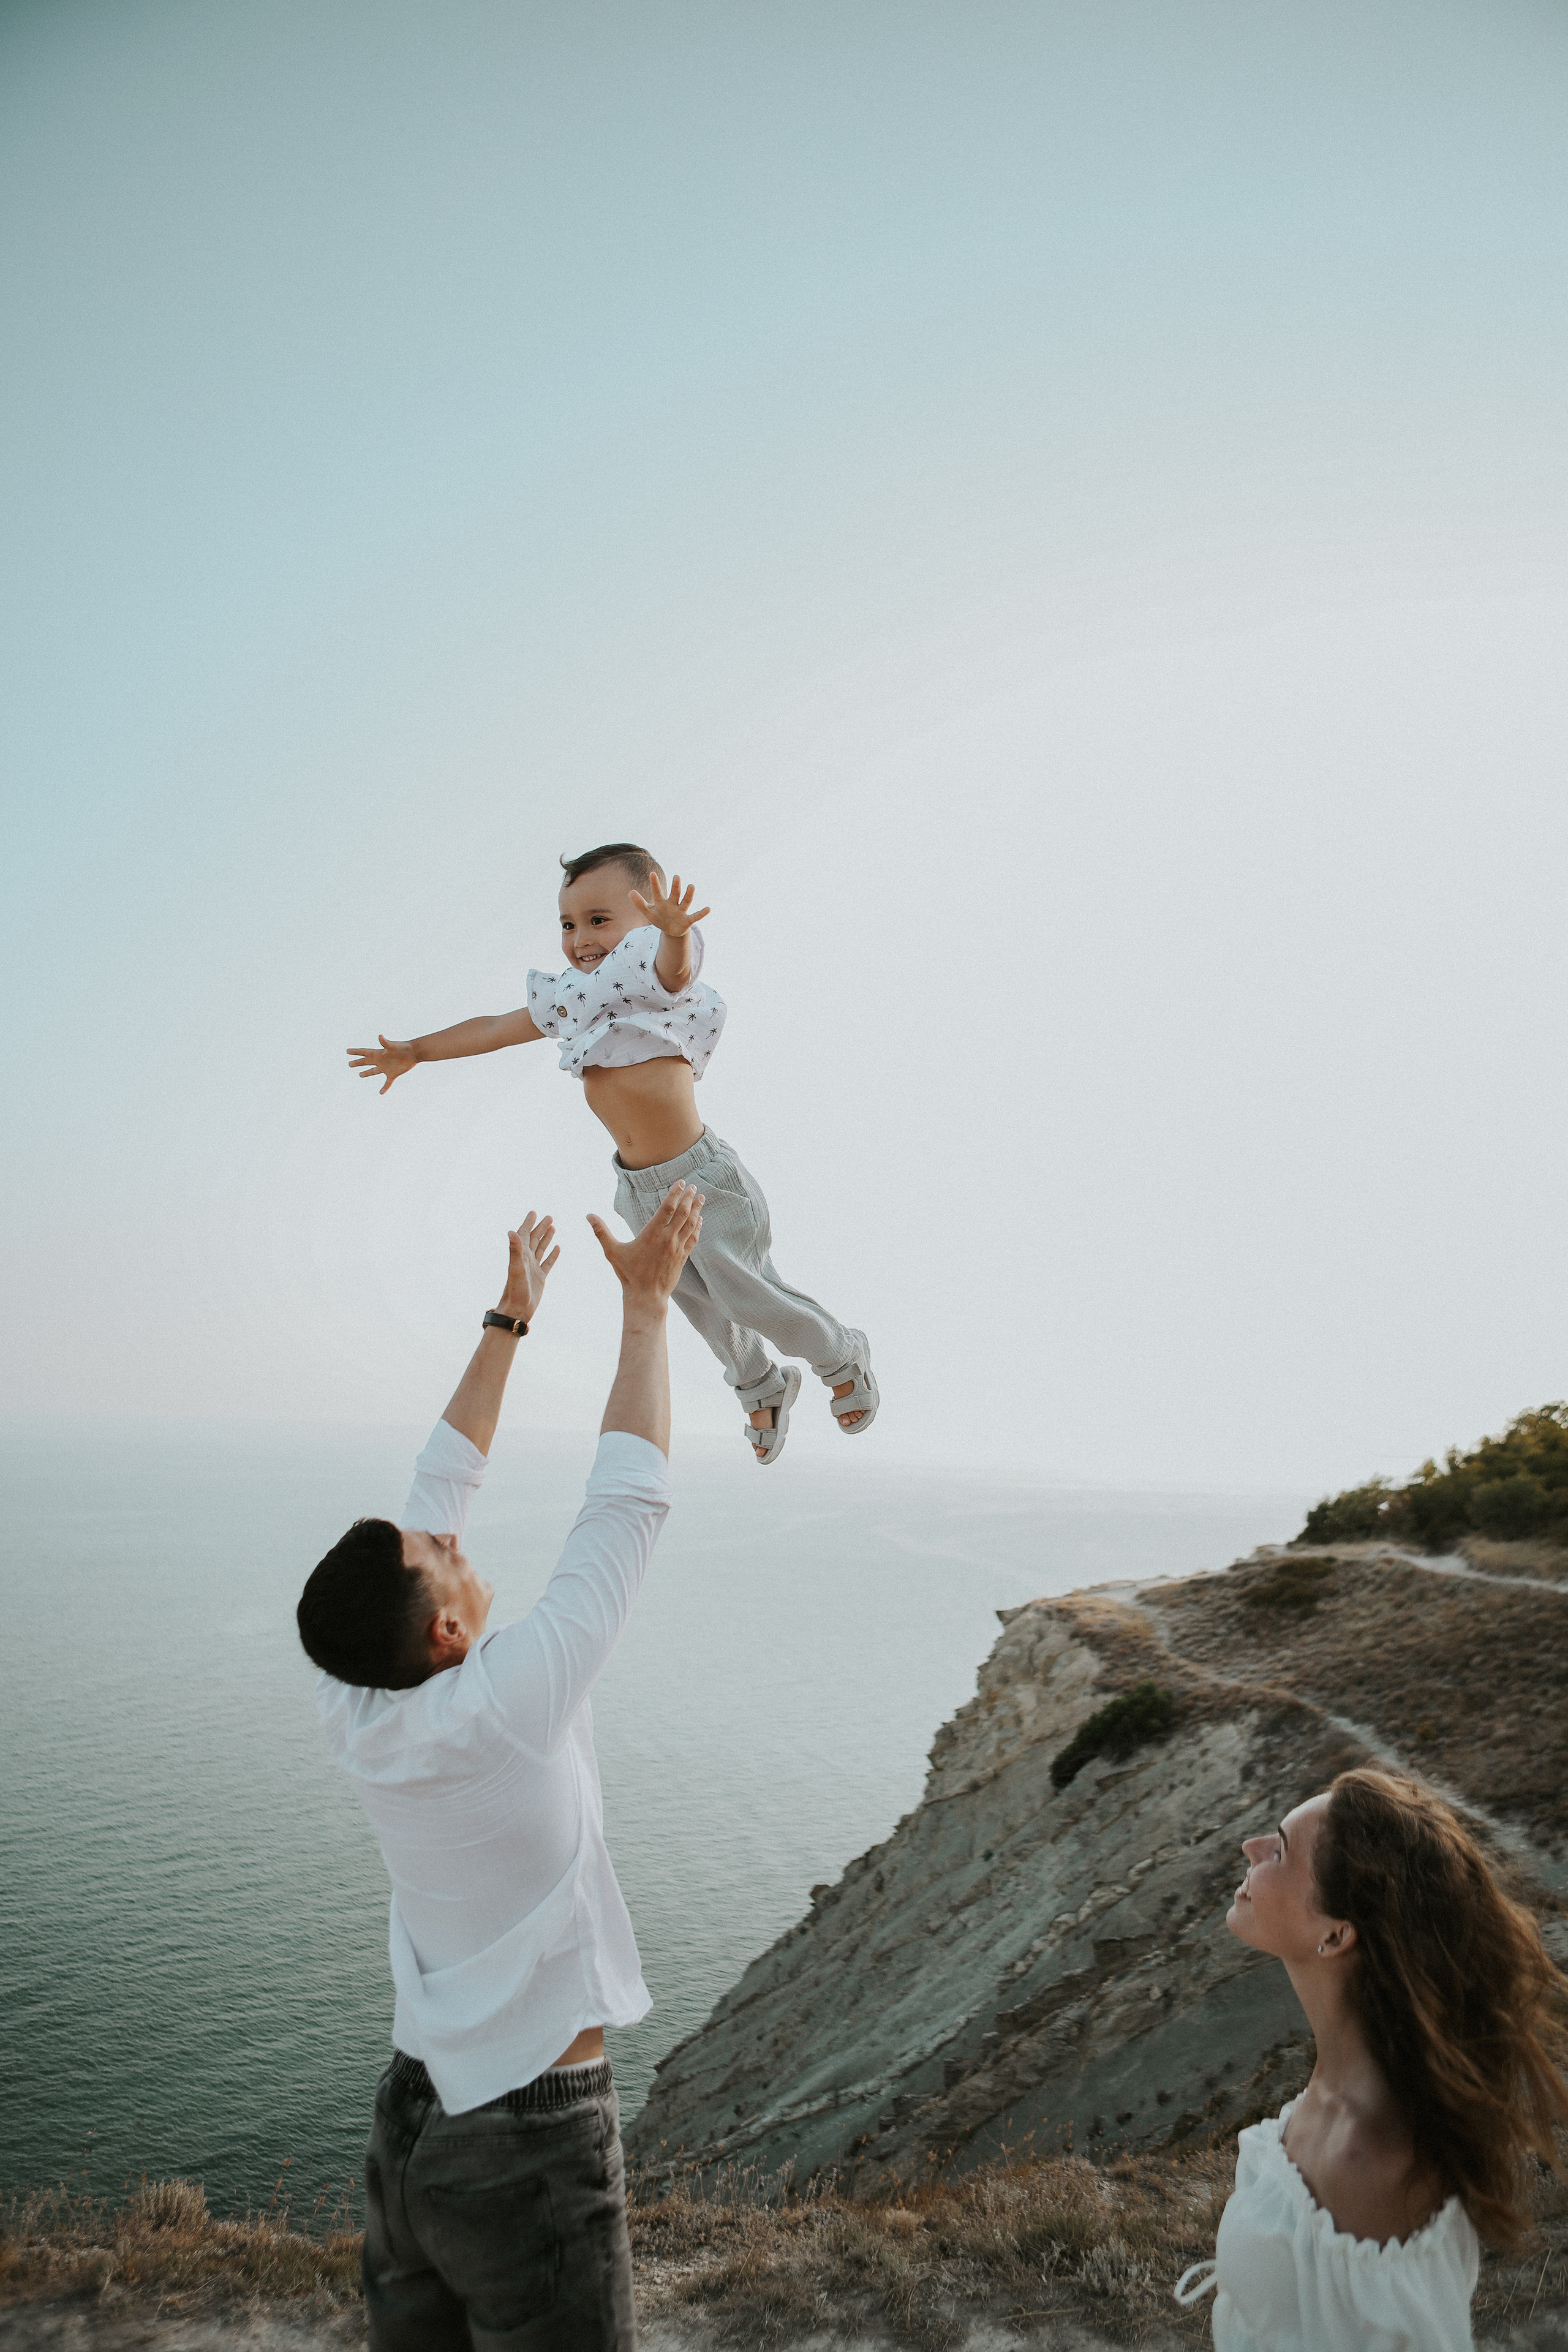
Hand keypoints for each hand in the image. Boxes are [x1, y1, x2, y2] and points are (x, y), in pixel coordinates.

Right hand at [348, 1035, 417, 1093]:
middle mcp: (381, 1060)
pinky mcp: (393, 1074)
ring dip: (367, 1073)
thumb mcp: (392, 1046)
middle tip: (349, 1064)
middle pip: (367, 1062)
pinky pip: (387, 1082)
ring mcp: (386, 1068)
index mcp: (379, 1054)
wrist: (414, 1053)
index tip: (347, 1051)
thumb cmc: (403, 1048)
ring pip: (374, 1071)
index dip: (356, 1052)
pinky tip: (381, 1093)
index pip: (364, 1052)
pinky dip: (385, 1088)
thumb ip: (385, 1042)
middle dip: (358, 1063)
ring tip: (360, 1074)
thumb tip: (380, 1036)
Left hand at [497, 1214, 559, 1325]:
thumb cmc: (515, 1290)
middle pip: (534, 1239)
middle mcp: (526, 1259)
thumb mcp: (516, 1268)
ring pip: (541, 1249)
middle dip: (540, 1227)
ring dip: (546, 1238)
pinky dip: (552, 1254)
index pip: (524, 1234)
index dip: (528, 1223)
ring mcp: (533, 1268)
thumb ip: (515, 1249)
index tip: (534, 1212)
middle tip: (549, 1216)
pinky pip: (547, 1262)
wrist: (517, 1310)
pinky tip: (557, 1248)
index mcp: (520, 1255)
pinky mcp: (540, 1277)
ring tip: (553, 1227)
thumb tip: (511, 1231)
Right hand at [586, 1183, 701, 1307]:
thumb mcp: (612, 1252)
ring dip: (696, 1209)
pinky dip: (698, 1227)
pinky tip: (700, 1219)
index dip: (675, 1193)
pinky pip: (693, 1238)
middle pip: (682, 1213)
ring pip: (690, 1224)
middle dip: (689, 1198)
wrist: (646, 1297)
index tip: (681, 1182)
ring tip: (701, 1197)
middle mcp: (667, 1239)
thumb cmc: (628, 1274)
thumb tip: (588, 1215)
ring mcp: (677, 1248)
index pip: (667, 1208)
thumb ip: (601, 1232)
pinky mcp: (682, 1257)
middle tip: (694, 1186)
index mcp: (651, 1234)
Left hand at [629, 873, 709, 936]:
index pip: (657, 892)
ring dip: (688, 895)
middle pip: (674, 894)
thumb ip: (639, 903)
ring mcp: (681, 911)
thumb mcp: (648, 912)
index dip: (654, 884)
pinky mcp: (687, 920)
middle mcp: (672, 904)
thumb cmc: (659, 918)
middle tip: (676, 877)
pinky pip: (695, 916)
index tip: (651, 873)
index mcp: (661, 902)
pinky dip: (702, 913)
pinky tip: (708, 908)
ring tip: (691, 886)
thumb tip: (630, 892)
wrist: (670, 930)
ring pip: (685, 902)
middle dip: (675, 886)